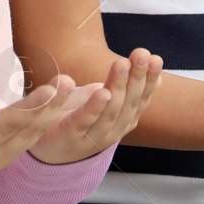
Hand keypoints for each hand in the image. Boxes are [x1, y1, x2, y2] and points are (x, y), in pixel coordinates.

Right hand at [0, 76, 82, 178]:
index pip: (6, 125)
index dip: (29, 107)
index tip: (49, 89)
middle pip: (26, 130)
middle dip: (50, 106)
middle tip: (69, 82)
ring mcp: (1, 160)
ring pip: (31, 135)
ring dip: (52, 111)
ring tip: (68, 87)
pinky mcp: (5, 155)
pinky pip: (30, 137)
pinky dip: (46, 120)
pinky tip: (59, 104)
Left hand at [30, 49, 162, 164]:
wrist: (47, 149)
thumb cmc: (79, 119)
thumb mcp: (107, 104)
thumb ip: (128, 91)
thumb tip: (156, 77)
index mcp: (123, 122)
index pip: (140, 100)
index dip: (149, 80)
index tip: (155, 59)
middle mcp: (112, 131)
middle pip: (128, 104)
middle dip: (136, 78)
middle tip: (140, 54)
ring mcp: (92, 137)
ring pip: (109, 111)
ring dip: (117, 86)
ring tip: (122, 64)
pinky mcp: (68, 136)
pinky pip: (83, 121)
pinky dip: (94, 107)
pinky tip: (102, 92)